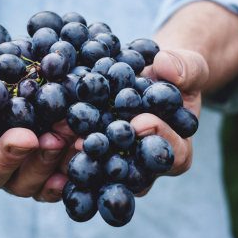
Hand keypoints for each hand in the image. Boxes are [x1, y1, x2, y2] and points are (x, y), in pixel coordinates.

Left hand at [45, 45, 208, 197]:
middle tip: (89, 141)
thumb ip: (186, 68)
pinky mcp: (95, 152)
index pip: (172, 154)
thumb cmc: (173, 76)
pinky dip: (65, 144)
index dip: (159, 139)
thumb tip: (166, 65)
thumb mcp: (188, 67)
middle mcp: (145, 165)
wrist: (149, 76)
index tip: (141, 121)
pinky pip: (82, 154)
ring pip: (102, 169)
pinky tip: (48, 130)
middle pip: (131, 172)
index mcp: (176, 149)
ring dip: (80, 155)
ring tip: (61, 136)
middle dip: (111, 155)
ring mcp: (118, 161)